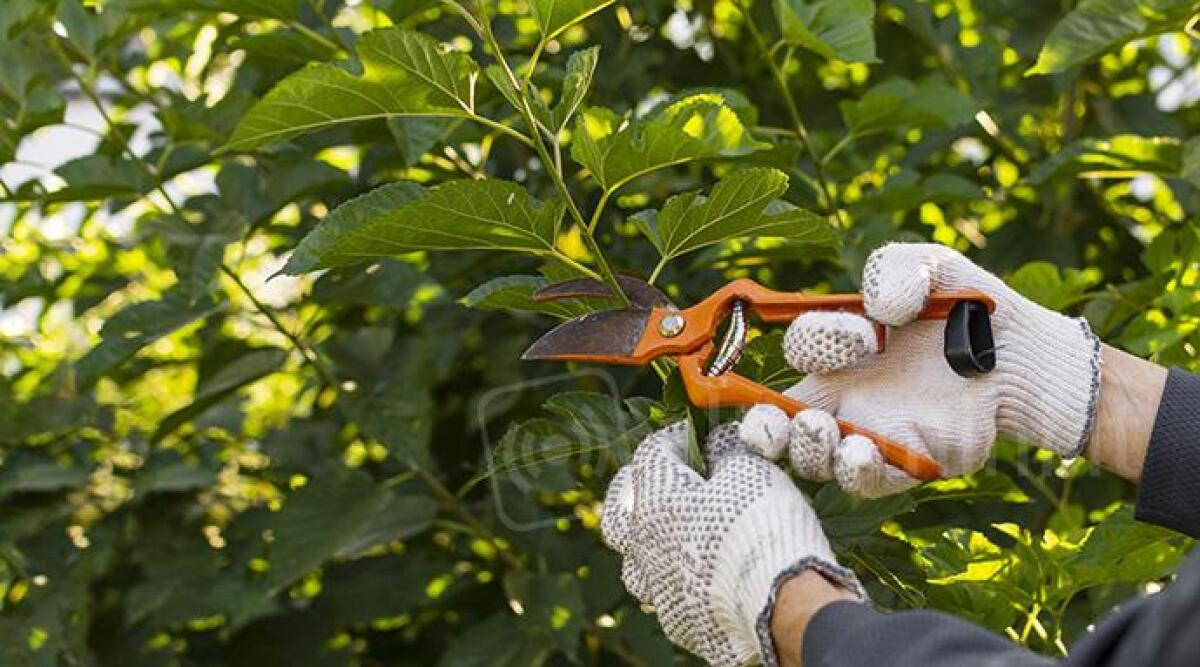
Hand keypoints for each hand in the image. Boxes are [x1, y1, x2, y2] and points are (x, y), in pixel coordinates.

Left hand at [601, 422, 863, 665]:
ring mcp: (658, 590)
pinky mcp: (679, 623)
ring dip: (649, 544)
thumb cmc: (762, 526)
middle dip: (633, 491)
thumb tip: (718, 444)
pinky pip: (668, 596)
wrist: (783, 604)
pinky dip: (679, 580)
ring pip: (636, 562)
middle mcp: (644, 547)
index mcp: (655, 501)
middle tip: (654, 482)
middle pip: (619, 513)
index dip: (675, 438)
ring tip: (672, 535)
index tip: (697, 435)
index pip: (651, 454)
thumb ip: (726, 451)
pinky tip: (701, 576)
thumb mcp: (750, 470)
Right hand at [741, 243, 1100, 497]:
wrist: (1026, 354)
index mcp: (842, 350)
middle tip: (775, 421)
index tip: (864, 335)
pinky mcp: (910, 463)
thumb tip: (879, 309)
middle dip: (765, 427)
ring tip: (822, 432)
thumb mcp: (932, 266)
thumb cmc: (970, 306)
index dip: (816, 343)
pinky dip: (855, 471)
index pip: (800, 352)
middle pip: (782, 424)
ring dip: (809, 450)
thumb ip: (894, 270)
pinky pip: (869, 481)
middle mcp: (847, 396)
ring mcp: (874, 434)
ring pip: (817, 459)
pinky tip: (859, 453)